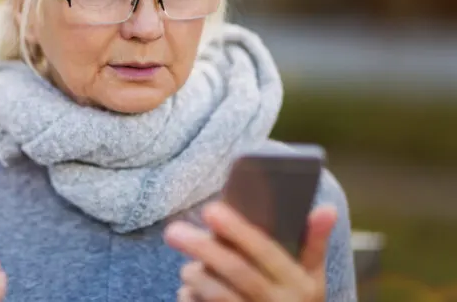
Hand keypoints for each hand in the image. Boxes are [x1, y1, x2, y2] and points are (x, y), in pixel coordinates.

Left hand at [164, 202, 336, 301]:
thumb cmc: (297, 301)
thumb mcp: (313, 277)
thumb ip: (314, 243)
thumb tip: (326, 207)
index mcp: (299, 283)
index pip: (266, 251)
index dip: (238, 230)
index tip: (210, 209)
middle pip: (236, 272)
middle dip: (203, 249)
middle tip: (173, 231)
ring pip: (219, 296)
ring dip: (196, 277)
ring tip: (186, 267)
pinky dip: (191, 300)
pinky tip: (187, 292)